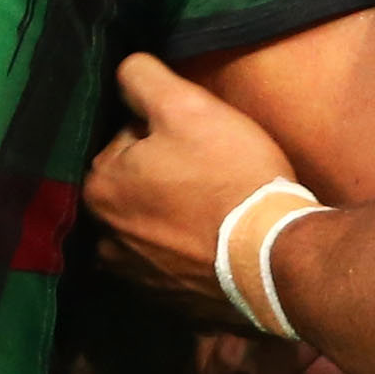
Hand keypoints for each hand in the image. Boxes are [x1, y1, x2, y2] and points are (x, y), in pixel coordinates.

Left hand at [90, 55, 303, 327]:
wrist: (275, 256)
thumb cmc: (229, 174)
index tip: (197, 137)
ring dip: (174, 215)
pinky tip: (219, 242)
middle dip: (163, 175)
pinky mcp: (170, 304)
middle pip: (135, 186)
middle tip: (211, 170)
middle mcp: (105, 239)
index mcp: (99, 188)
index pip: (125, 140)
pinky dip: (188, 252)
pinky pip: (173, 265)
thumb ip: (142, 78)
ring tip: (215, 208)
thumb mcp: (186, 105)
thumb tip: (124, 70)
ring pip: (151, 227)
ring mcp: (136, 279)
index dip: (162, 131)